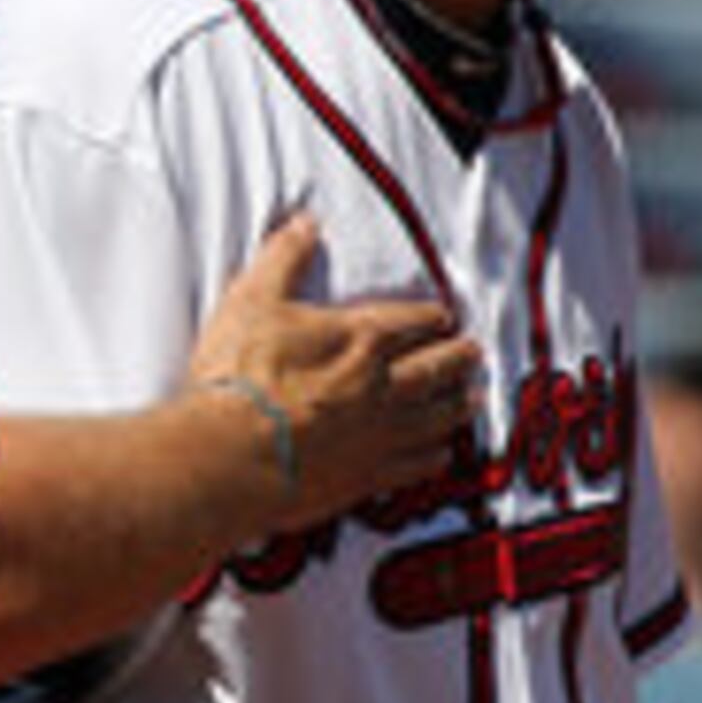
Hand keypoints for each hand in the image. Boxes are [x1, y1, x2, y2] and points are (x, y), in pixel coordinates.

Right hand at [187, 212, 477, 515]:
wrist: (228, 457)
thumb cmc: (237, 381)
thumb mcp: (251, 302)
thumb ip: (282, 260)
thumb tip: (302, 226)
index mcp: (360, 337)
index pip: (413, 320)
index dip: (432, 316)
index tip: (442, 315)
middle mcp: (381, 385)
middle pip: (436, 367)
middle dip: (458, 357)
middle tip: (473, 353)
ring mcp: (379, 434)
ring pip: (436, 416)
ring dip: (457, 405)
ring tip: (472, 400)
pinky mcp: (366, 476)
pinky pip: (417, 465)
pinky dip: (436, 456)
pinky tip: (443, 454)